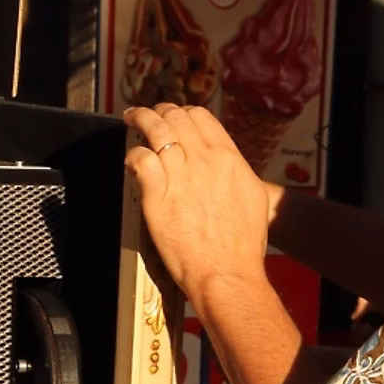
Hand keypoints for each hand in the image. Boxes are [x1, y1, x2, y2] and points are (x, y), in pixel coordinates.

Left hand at [124, 103, 270, 301]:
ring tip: (132, 118)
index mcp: (228, 157)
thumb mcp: (253, 196)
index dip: (183, 112)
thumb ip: (236, 171)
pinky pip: (141, 160)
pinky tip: (130, 158)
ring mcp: (180, 176)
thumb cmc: (242, 244)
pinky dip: (133, 154)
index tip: (175, 116)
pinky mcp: (158, 196)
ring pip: (156, 129)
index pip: (200, 117)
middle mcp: (203, 160)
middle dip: (159, 111)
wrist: (227, 273)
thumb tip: (226, 161)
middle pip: (176, 117)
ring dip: (141, 119)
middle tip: (149, 115)